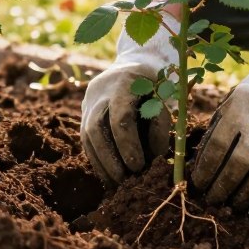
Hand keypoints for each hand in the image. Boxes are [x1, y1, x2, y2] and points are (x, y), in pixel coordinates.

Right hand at [80, 12, 177, 185]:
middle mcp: (99, 91)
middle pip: (96, 129)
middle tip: (124, 181)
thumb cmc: (155, 83)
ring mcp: (88, 101)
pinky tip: (109, 175)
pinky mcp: (84, 112)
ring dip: (101, 163)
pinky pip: (86, 139)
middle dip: (110, 159)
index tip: (139, 166)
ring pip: (86, 136)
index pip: (120, 117)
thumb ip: (161, 124)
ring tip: (116, 184)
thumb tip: (156, 157)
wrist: (134, 63)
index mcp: (122, 82)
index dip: (128, 145)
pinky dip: (97, 159)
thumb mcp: (164, 97)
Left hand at [191, 21, 248, 208]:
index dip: (206, 170)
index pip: (218, 146)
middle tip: (215, 200)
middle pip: (239, 163)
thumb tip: (198, 168)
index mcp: (239, 108)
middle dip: (223, 186)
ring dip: (246, 194)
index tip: (200, 186)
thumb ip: (217, 130)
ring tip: (235, 205)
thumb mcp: (232, 104)